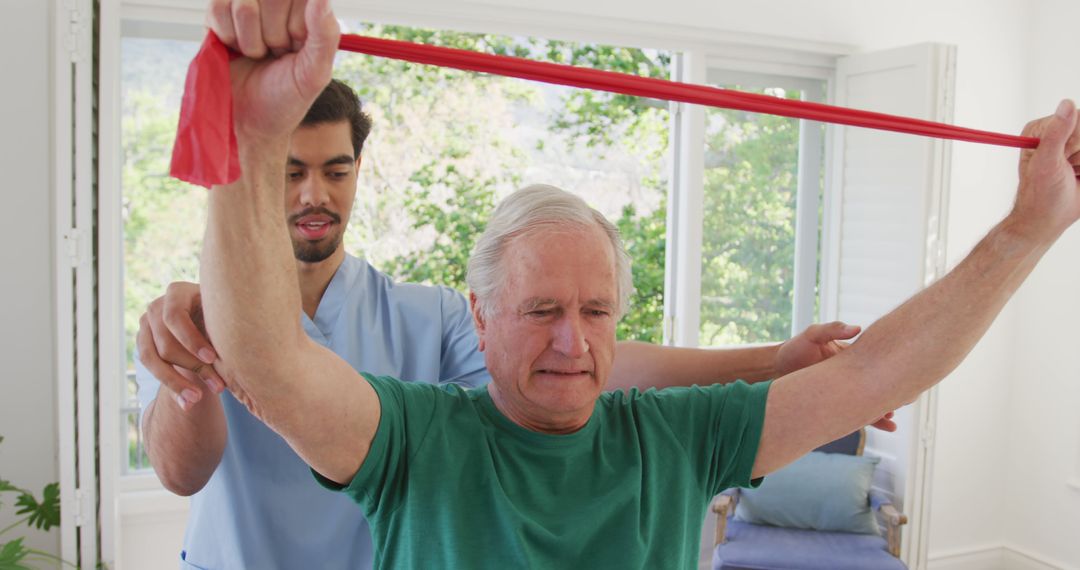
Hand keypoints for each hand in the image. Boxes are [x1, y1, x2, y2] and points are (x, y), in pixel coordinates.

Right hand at [136, 282, 224, 410]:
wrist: (206, 324)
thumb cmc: (221, 318)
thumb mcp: (222, 319)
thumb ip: (223, 331)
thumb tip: (232, 360)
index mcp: (178, 292)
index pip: (175, 316)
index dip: (192, 339)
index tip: (213, 358)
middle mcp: (157, 306)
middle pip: (166, 341)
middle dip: (193, 367)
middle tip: (219, 386)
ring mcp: (146, 324)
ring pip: (153, 357)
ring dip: (177, 382)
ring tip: (198, 399)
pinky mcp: (143, 342)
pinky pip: (151, 367)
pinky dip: (171, 387)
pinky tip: (187, 403)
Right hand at [206, 0, 339, 144]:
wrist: (249, 121)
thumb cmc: (285, 97)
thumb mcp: (315, 72)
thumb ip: (325, 34)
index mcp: (306, 12)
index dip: (297, 28)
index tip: (296, 49)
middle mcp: (276, 4)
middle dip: (274, 36)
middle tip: (275, 53)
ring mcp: (246, 5)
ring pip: (245, 5)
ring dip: (250, 41)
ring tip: (257, 54)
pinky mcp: (218, 12)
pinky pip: (219, 8)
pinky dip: (228, 36)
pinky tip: (234, 49)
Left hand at [775, 321, 896, 431]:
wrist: (776, 369)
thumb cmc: (795, 348)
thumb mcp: (812, 334)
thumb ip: (832, 329)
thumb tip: (857, 328)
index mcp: (853, 357)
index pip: (879, 362)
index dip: (893, 368)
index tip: (906, 375)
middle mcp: (854, 376)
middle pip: (880, 385)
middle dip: (894, 393)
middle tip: (907, 400)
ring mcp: (846, 392)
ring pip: (871, 402)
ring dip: (883, 410)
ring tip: (893, 421)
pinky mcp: (837, 405)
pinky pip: (857, 414)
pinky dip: (870, 420)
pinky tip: (885, 426)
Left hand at [1012, 99, 1079, 240]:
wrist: (1048, 219)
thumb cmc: (1041, 194)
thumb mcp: (1047, 162)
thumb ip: (1058, 133)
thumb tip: (1067, 103)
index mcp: (1042, 129)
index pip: (1078, 116)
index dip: (1075, 140)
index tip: (1063, 157)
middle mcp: (1060, 132)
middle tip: (1069, 168)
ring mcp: (1075, 144)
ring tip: (1074, 173)